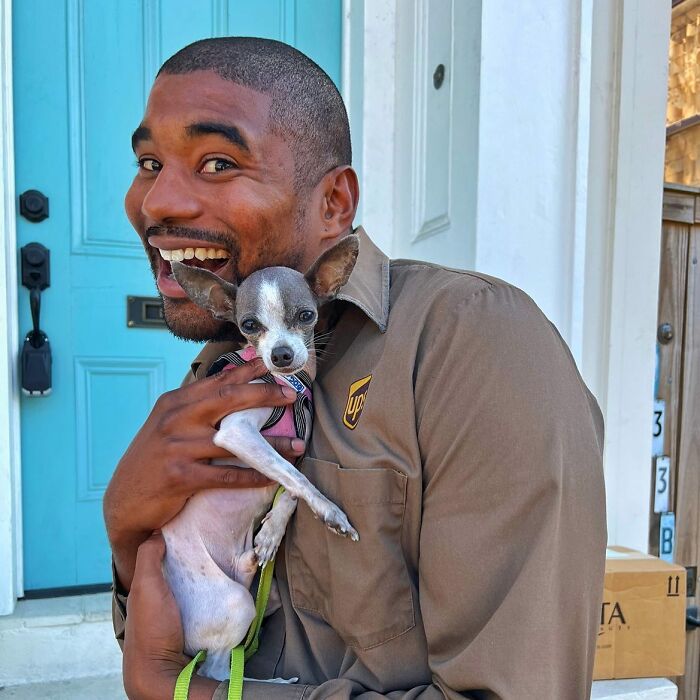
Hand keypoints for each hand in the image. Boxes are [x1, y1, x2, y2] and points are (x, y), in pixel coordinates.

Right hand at [104, 358, 304, 590]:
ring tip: (297, 445)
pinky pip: (227, 475)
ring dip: (271, 445)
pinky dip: (253, 476)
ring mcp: (177, 447)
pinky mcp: (181, 476)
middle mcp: (175, 419)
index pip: (216, 380)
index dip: (247, 371)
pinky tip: (271, 476)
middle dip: (264, 394)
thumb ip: (195, 406)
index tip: (271, 364)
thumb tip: (232, 383)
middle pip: (228, 399)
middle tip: (292, 395)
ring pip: (235, 442)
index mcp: (174, 403)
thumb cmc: (154, 459)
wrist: (124, 501)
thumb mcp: (168, 425)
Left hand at [123, 532, 218, 699]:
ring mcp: (181, 614)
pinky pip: (209, 602)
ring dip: (210, 576)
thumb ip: (148, 557)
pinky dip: (217, 593)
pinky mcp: (199, 624)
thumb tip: (159, 532)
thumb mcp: (145, 586)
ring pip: (197, 586)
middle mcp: (164, 599)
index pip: (163, 557)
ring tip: (230, 560)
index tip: (194, 527)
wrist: (163, 672)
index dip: (176, 542)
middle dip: (197, 558)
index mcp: (148, 588)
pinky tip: (229, 584)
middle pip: (183, 570)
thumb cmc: (151, 628)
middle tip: (217, 543)